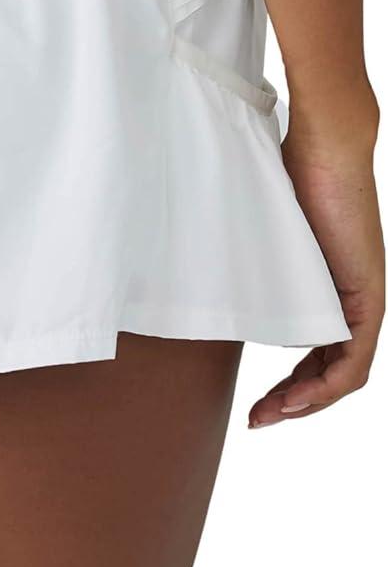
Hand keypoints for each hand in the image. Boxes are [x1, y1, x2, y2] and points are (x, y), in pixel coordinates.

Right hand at [249, 93, 383, 427]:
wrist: (324, 147)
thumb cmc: (289, 174)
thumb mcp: (265, 232)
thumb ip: (251, 258)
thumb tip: (199, 263)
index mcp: (328, 290)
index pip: (316, 356)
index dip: (290, 387)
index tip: (255, 404)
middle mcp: (349, 301)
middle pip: (329, 373)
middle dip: (293, 404)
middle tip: (256, 419)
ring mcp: (362, 301)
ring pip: (343, 373)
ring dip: (308, 403)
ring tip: (271, 414)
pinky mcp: (367, 297)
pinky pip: (354, 362)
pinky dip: (326, 387)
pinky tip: (296, 399)